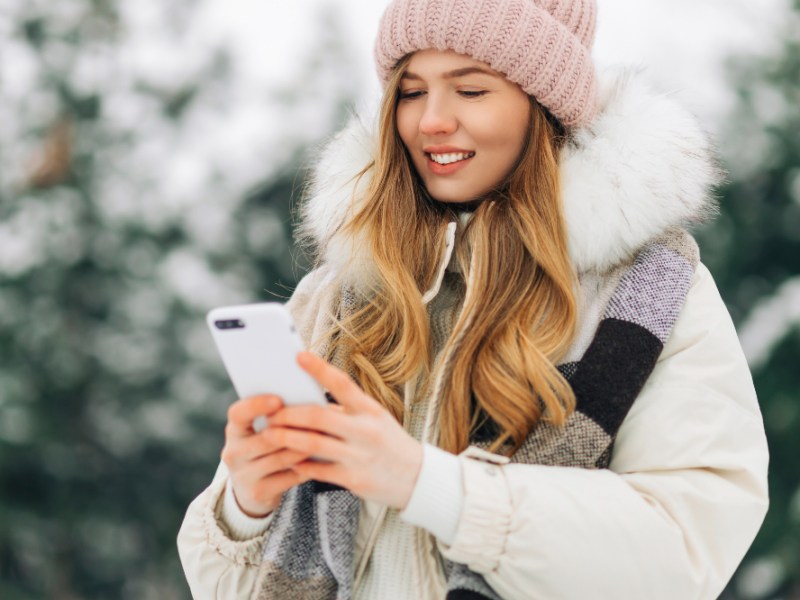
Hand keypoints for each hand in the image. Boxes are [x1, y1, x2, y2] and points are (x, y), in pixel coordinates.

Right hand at [221, 395, 311, 516]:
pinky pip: (289, 477)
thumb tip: (305, 400)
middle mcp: (233, 453)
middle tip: (319, 419)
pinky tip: (321, 459)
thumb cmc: (264, 448)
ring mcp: (243, 475)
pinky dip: (307, 467)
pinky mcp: (258, 492)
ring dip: (304, 447)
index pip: (237, 414)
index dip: (256, 405)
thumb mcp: (260, 431)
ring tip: (324, 437)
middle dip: (293, 429)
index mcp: (234, 430)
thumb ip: (275, 416)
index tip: (278, 400)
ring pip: (280, 458)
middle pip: (266, 438)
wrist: (251, 489)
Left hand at [265, 352, 423, 509]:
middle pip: (318, 416)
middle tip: (271, 413)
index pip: (342, 384)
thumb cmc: (389, 443)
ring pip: (313, 444)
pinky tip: (287, 460)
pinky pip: (318, 470)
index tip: (299, 357)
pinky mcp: (354, 479)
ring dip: (286, 438)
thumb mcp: (375, 420)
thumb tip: (309, 401)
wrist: (418, 478)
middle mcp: (366, 430)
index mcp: (371, 410)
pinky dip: (299, 464)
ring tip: (268, 435)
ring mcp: (360, 456)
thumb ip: (346, 411)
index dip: (319, 369)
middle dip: (289, 414)